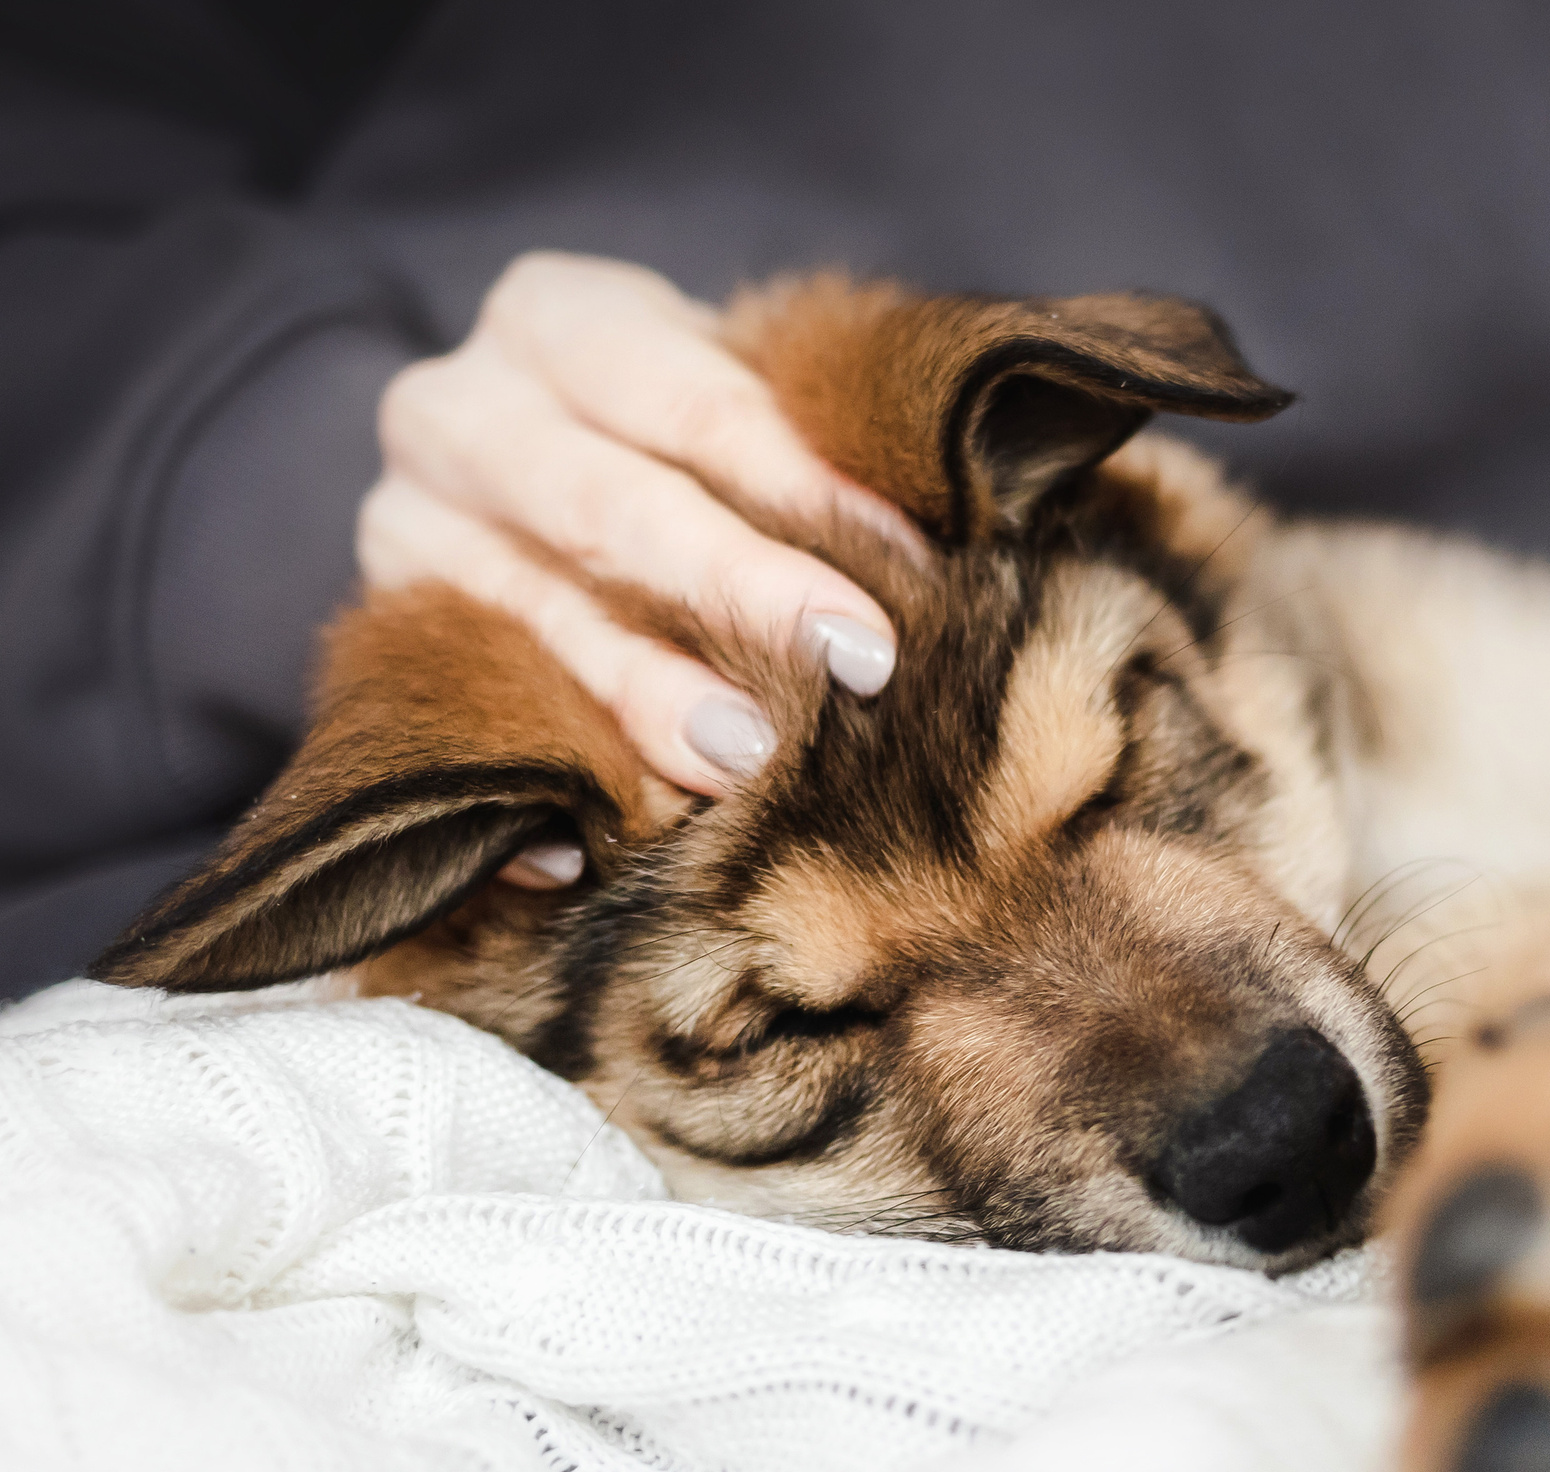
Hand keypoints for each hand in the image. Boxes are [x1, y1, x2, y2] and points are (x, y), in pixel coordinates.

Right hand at [359, 251, 920, 805]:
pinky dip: (524, 793)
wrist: (511, 460)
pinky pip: (455, 728)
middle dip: (741, 590)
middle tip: (857, 662)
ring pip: (538, 623)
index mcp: (554, 319)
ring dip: (649, 700)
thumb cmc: (674, 431)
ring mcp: (402, 532)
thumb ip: (809, 437)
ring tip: (747, 759)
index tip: (907, 559)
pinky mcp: (387, 643)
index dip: (804, 483)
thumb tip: (938, 536)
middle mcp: (454, 415)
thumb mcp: (732, 389)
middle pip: (609, 508)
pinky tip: (586, 850)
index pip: (693, 401)